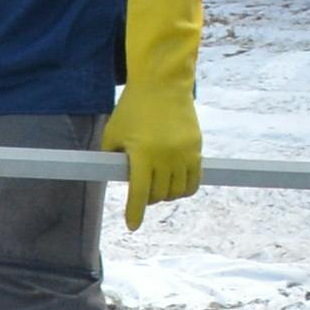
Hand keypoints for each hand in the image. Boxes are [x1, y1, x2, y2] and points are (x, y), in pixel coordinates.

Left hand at [105, 0, 205, 221]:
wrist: (162, 84)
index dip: (135, 212)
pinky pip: (194, 181)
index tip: (132, 225)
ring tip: (157, 185)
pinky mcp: (196, 149)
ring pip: (177, 192)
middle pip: (159, 195)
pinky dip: (184, 189)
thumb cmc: (132, 108)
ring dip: (166, 194)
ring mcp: (184, 154)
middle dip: (148, 198)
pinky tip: (175, 186)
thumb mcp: (113, 133)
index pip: (139, 192)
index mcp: (142, 153)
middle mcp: (166, 156)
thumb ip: (113, 159)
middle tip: (142, 190)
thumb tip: (116, 183)